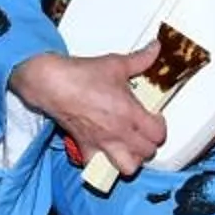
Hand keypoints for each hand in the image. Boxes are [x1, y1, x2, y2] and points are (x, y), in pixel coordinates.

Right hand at [13, 47, 167, 181]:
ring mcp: (102, 143)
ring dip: (132, 159)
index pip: (158, 134)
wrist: (53, 84)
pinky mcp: (86, 147)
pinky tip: (105, 152)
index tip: (155, 118)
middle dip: (150, 143)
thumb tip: (155, 48)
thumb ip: (141, 59)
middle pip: (148, 152)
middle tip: (145, 131)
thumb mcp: (117, 64)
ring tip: (130, 147)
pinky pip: (98, 166)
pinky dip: (103, 163)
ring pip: (128, 167)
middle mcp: (118, 133)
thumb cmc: (82, 76)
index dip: (160, 127)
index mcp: (130, 113)